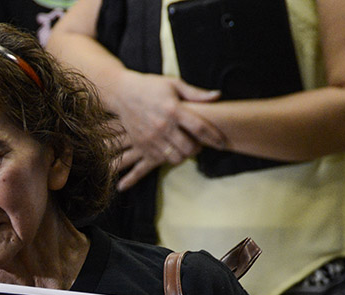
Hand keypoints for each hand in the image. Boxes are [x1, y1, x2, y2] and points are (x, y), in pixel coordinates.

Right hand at [112, 71, 223, 190]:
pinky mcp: (142, 145)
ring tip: (185, 147)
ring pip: (176, 157)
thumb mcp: (174, 84)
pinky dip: (169, 157)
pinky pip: (160, 160)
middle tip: (199, 144)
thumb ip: (196, 93)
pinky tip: (170, 148)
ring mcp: (150, 137)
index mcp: (173, 109)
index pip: (200, 128)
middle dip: (198, 149)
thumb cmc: (151, 86)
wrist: (122, 93)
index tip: (222, 143)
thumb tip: (218, 95)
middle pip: (189, 148)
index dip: (214, 137)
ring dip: (184, 155)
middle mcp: (162, 125)